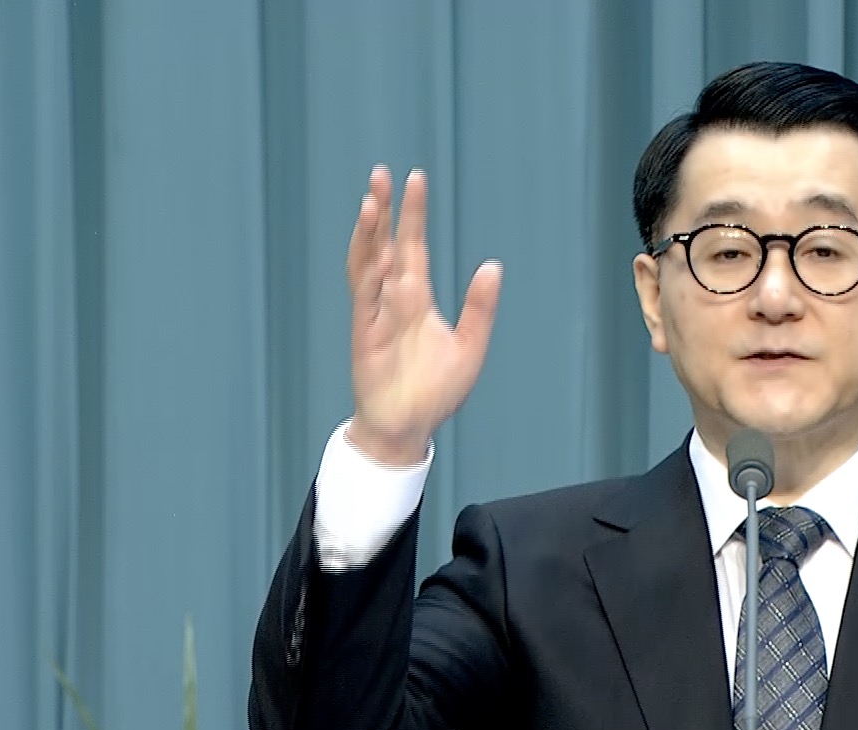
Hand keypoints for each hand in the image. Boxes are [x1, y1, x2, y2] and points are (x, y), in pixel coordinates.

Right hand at [345, 164, 501, 465]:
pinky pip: (365, 296)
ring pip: (368, 262)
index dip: (413, 213)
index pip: (413, 245)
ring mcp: (375, 313)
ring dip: (369, 233)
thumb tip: (493, 266)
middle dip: (384, 210)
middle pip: (386, 243)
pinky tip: (379, 251)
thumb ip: (480, 308)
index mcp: (416, 297)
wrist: (409, 427)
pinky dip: (370, 273)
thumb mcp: (469, 346)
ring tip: (372, 200)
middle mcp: (392, 298)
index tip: (414, 179)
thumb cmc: (437, 390)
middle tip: (381, 174)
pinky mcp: (364, 332)